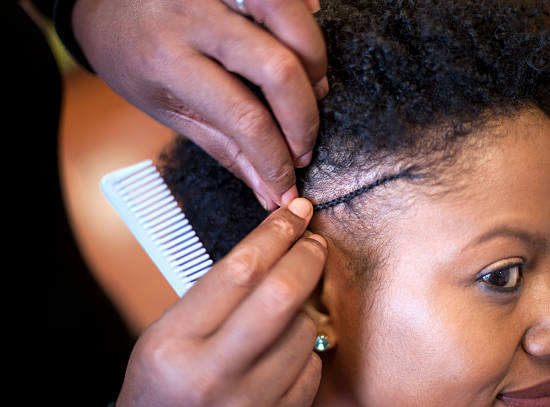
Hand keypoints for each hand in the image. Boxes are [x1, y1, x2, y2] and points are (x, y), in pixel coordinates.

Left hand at [71, 0, 327, 208]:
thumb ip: (225, 149)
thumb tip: (268, 190)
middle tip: (303, 148)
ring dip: (314, 63)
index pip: (243, 118)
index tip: (287, 185)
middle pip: (276, 68)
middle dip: (303, 119)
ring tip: (311, 93)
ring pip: (289, 17)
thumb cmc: (131, 59)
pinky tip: (299, 48)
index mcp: (169, 62)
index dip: (275, 159)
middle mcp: (194, 19)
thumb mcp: (168, 110)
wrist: (102, 5)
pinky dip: (304, 20)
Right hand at [116, 198, 326, 405]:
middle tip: (314, 242)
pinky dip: (305, 350)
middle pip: (281, 295)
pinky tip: (285, 350)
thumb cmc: (164, 382)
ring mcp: (247, 402)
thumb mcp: (167, 333)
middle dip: (307, 257)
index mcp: (175, 341)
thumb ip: (215, 295)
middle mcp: (212, 374)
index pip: (240, 270)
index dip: (276, 233)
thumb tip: (276, 250)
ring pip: (305, 331)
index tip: (295, 214)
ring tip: (285, 314)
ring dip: (305, 310)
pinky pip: (312, 368)